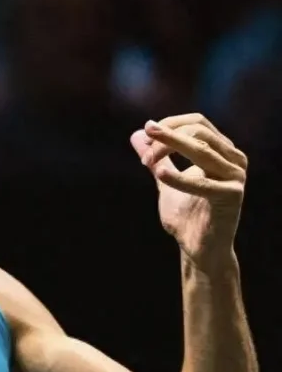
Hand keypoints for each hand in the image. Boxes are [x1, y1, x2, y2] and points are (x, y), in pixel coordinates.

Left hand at [131, 114, 247, 270]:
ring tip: (148, 160)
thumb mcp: (165, 180)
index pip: (197, 122)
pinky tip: (160, 174)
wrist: (198, 249)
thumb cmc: (186, 216)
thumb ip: (154, 158)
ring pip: (202, 149)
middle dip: (167, 138)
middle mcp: (233, 158)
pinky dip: (179, 178)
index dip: (170, 124)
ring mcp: (236, 175)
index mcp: (222, 151)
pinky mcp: (233, 194)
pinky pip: (203, 182)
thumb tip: (136, 135)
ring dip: (170, 150)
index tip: (146, 132)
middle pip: (199, 131)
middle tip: (145, 156)